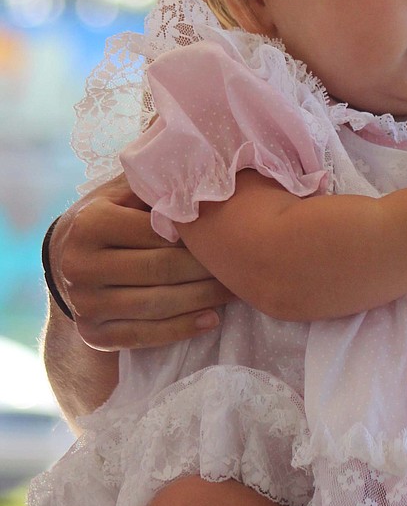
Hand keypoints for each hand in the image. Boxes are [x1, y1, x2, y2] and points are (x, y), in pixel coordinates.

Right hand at [48, 173, 231, 350]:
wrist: (65, 264)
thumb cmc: (108, 219)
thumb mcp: (121, 194)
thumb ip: (154, 185)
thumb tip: (203, 170)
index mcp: (90, 224)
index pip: (157, 232)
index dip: (198, 234)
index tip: (231, 234)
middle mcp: (80, 265)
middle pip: (161, 269)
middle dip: (207, 269)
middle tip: (243, 264)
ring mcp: (85, 304)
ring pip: (157, 305)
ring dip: (203, 300)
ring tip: (235, 291)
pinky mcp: (94, 334)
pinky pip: (145, 335)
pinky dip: (182, 329)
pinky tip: (212, 320)